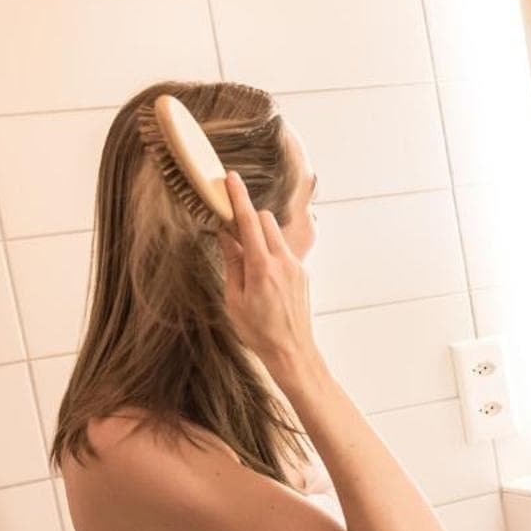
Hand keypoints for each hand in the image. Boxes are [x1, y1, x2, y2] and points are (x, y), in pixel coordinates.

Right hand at [218, 170, 316, 376]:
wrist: (292, 352)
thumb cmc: (258, 331)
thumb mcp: (234, 299)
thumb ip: (232, 263)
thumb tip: (227, 235)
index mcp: (262, 268)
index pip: (249, 222)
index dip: (238, 197)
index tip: (231, 178)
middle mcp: (283, 262)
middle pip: (267, 220)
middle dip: (249, 217)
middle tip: (232, 228)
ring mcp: (296, 267)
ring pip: (277, 234)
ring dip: (260, 234)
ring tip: (246, 256)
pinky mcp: (302, 274)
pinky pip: (284, 251)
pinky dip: (269, 251)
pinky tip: (260, 273)